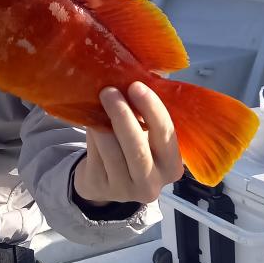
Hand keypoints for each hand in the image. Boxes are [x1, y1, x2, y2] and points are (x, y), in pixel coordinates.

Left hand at [73, 82, 183, 205]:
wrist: (105, 180)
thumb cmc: (133, 148)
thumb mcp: (149, 136)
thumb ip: (150, 113)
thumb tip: (148, 71)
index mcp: (172, 166)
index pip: (166, 135)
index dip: (152, 109)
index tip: (136, 86)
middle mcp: (152, 184)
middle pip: (137, 146)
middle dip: (122, 115)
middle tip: (109, 91)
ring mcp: (125, 190)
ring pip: (112, 150)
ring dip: (103, 122)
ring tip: (98, 100)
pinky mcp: (101, 188)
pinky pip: (95, 154)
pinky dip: (92, 134)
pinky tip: (91, 120)